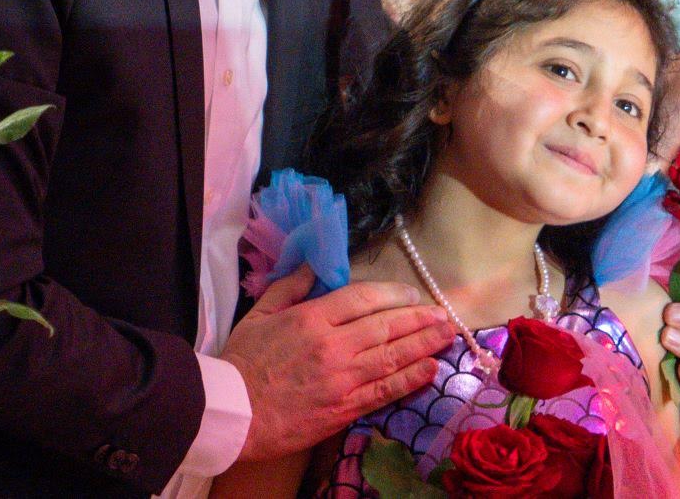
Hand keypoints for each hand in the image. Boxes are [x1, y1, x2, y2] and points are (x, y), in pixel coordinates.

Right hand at [225, 268, 450, 462]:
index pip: (362, 298)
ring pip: (392, 357)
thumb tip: (315, 265)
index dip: (393, 293)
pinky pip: (385, 391)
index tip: (412, 293)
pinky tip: (430, 369)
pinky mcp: (344, 408)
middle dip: (418, 318)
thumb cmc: (243, 362)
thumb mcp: (259, 314)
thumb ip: (289, 287)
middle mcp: (333, 347)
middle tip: (443, 312)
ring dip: (424, 344)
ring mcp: (341, 380)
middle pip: (386, 326)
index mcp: (311, 319)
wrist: (233, 414)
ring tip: (447, 335)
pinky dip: (410, 379)